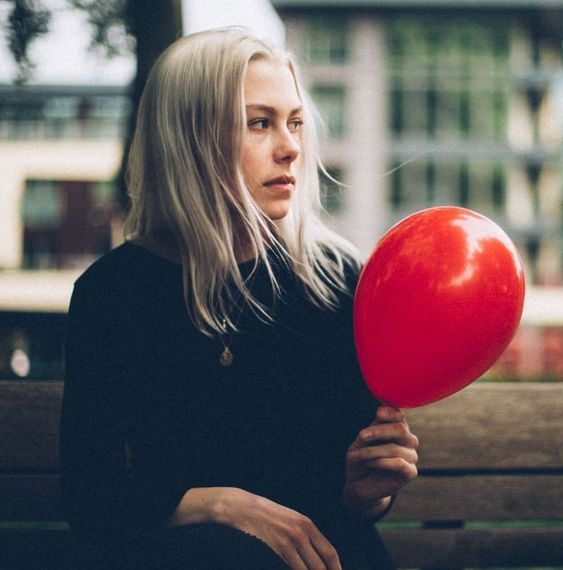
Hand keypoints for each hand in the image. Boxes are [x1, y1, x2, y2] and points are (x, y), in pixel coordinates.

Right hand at [223, 488, 341, 569]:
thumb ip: (304, 535)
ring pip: (311, 569)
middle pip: (323, 565)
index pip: (330, 553)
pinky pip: (295, 568)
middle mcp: (303, 532)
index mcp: (307, 524)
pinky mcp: (279, 547)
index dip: (336, 569)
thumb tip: (315, 555)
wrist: (243, 508)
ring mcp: (291, 540)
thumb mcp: (289, 520)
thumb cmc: (265, 515)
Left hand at [343, 406, 418, 518]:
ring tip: (357, 455)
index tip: (378, 414)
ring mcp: (411, 456)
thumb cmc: (360, 458)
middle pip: (401, 429)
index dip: (390, 413)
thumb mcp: (363, 440)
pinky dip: (380, 462)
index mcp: (397, 428)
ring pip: (395, 448)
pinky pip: (399, 463)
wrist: (358, 484)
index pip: (399, 415)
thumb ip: (374, 426)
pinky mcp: (410, 472)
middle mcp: (408, 440)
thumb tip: (382, 409)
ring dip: (372, 452)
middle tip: (361, 436)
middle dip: (379, 431)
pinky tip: (369, 463)